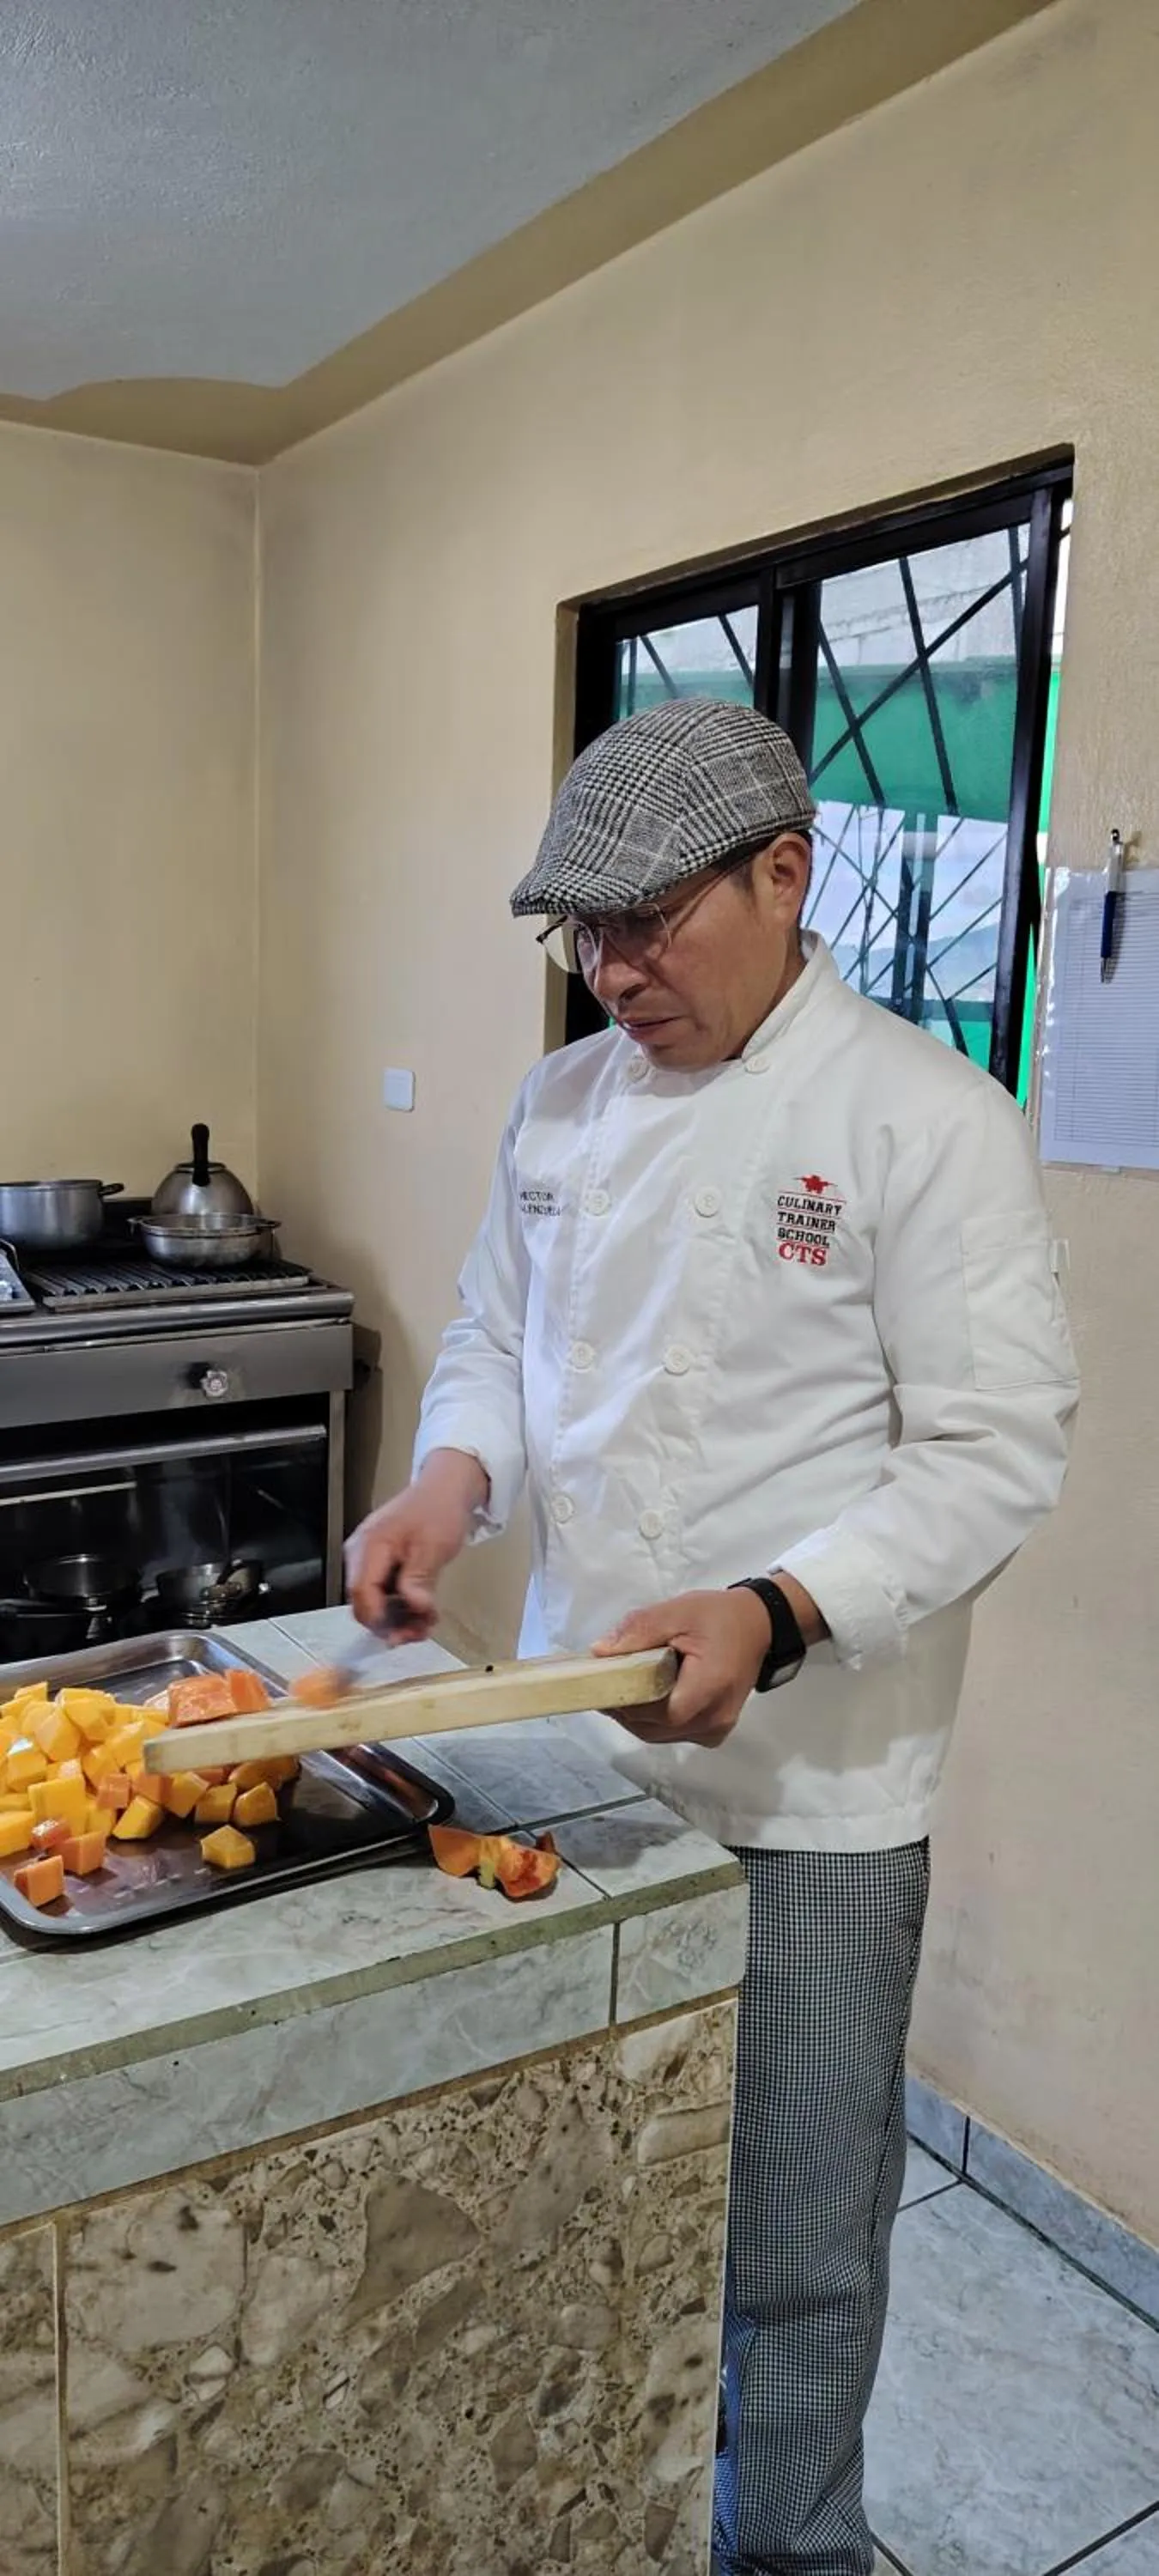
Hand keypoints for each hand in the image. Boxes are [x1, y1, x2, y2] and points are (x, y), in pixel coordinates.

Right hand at [345, 1449, 488, 1642]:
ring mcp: (367, 1559)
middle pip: (364, 1600)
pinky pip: (382, 1591)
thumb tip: (414, 1609)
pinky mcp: (378, 1563)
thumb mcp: (433, 1547)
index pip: (361, 1592)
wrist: (444, 1490)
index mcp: (370, 1546)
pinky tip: (422, 1611)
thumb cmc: (438, 1512)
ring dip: (398, 1617)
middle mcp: (360, 1553)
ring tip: (426, 1623)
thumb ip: (419, 1579)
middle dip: (390, 1623)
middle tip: (420, 1633)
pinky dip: (400, 1605)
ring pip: (374, 1600)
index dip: (378, 1618)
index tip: (401, 1635)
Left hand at [591, 1587, 775, 1749]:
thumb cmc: (719, 1617)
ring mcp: (717, 1729)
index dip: (626, 1702)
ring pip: (662, 1735)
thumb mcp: (677, 1611)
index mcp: (709, 1688)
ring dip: (638, 1718)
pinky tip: (646, 1699)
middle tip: (606, 1686)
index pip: (657, 1713)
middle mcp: (715, 1718)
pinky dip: (655, 1722)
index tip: (603, 1684)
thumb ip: (638, 1630)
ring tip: (622, 1690)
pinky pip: (675, 1734)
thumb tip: (599, 1653)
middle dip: (626, 1711)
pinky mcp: (715, 1730)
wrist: (758, 1626)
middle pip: (655, 1729)